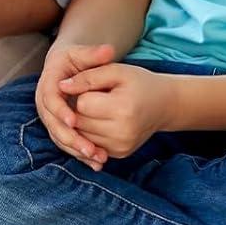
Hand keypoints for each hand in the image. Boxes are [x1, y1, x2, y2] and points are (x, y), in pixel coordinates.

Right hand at [36, 44, 115, 168]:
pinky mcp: (60, 127)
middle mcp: (45, 102)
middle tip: (89, 148)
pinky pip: (67, 144)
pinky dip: (80, 154)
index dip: (60, 110)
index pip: (50, 99)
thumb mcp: (83, 53)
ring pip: (59, 137)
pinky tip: (97, 163)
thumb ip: (95, 53)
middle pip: (52, 124)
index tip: (75, 121)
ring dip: (76, 150)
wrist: (69, 68)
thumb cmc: (77, 59)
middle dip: (70, 138)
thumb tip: (109, 50)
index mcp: (48, 83)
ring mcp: (51, 117)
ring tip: (97, 158)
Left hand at [60, 62, 174, 159]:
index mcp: (122, 110)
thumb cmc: (138, 82)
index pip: (82, 103)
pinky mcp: (120, 154)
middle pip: (80, 121)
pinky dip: (89, 132)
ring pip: (82, 134)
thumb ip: (87, 77)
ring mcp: (121, 147)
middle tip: (91, 95)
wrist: (164, 105)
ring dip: (81, 120)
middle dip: (78, 107)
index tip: (90, 84)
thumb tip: (61, 86)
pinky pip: (91, 143)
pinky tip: (98, 119)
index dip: (81, 91)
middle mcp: (122, 133)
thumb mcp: (115, 70)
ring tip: (95, 106)